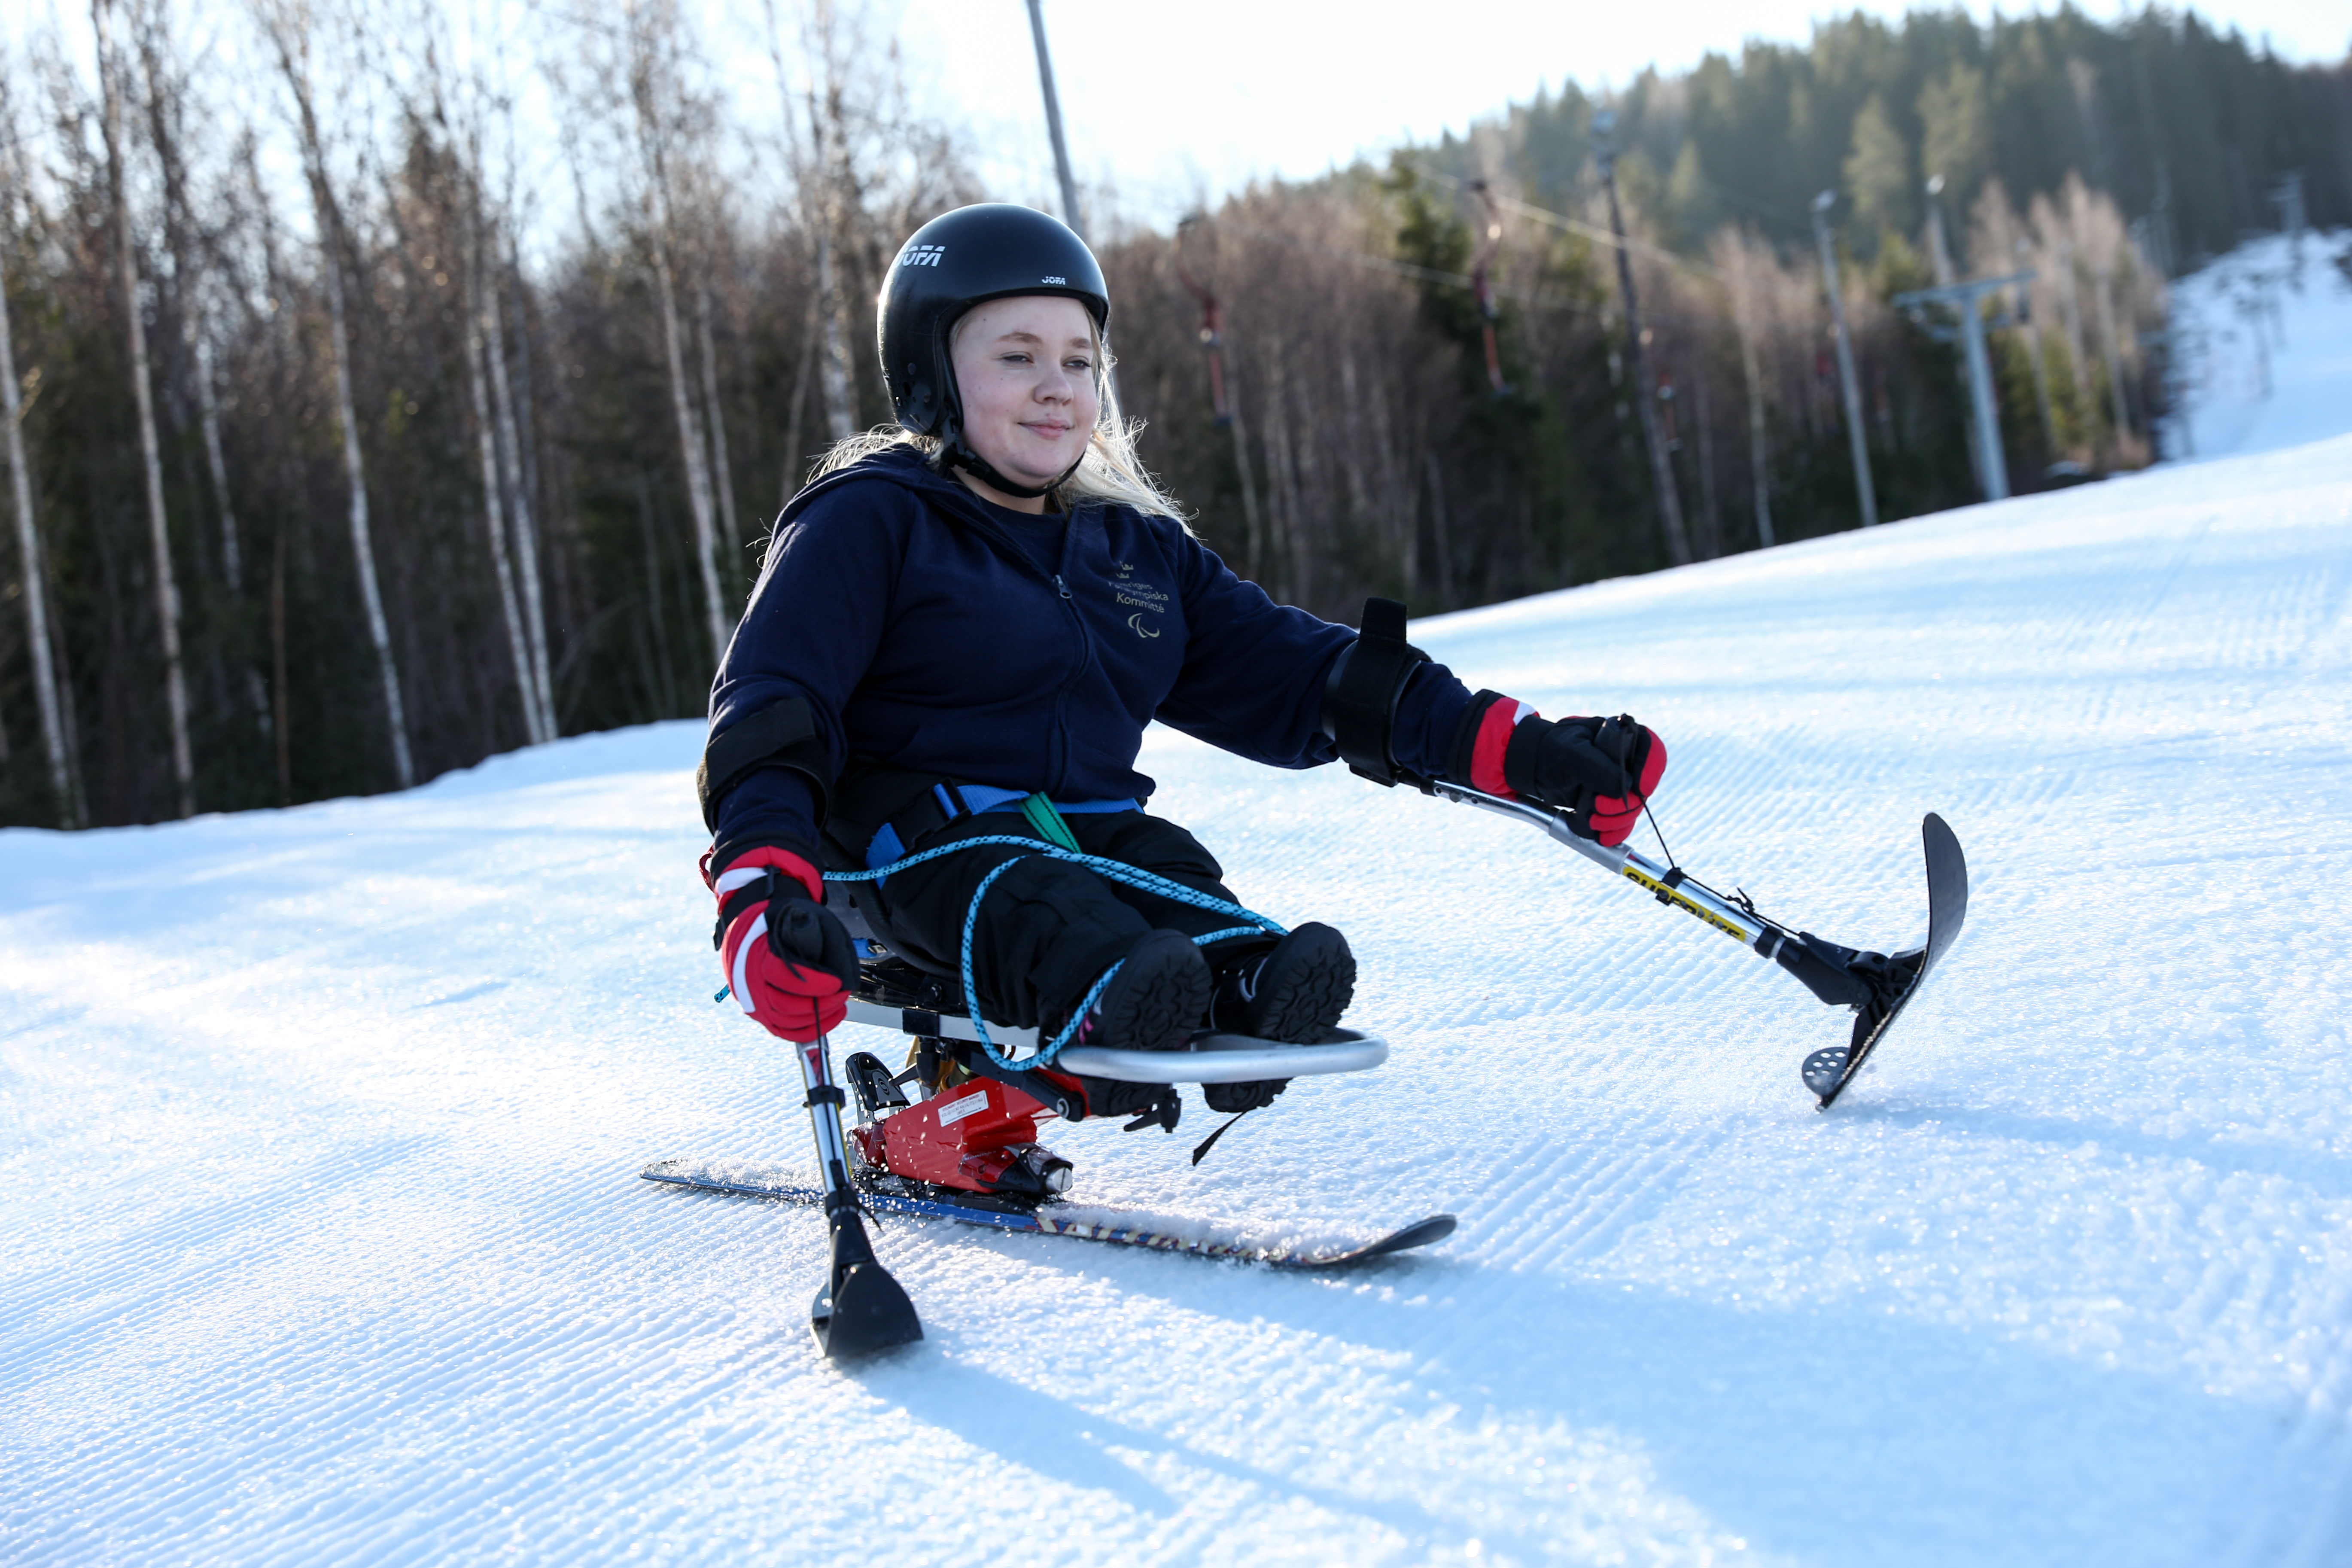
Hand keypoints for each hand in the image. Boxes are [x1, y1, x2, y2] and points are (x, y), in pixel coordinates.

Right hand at [710, 846, 857, 1041]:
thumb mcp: (806, 917)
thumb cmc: (782, 923)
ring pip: (785, 1022)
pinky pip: (783, 1031)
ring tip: (838, 1004)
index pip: (783, 975)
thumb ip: (824, 940)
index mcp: (758, 952)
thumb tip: (843, 974)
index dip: (814, 983)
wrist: (753, 929)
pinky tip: (830, 1017)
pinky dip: (808, 1030)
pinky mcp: (760, 1013)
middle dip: (820, 1003)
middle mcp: (750, 981)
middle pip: (784, 1005)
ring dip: (817, 1018)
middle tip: (841, 993)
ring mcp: (753, 1000)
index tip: (837, 982)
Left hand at [1455, 692, 1665, 847]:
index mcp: (1623, 740)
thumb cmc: (1551, 750)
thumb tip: (1624, 789)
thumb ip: (1598, 768)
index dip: (1651, 772)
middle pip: (1643, 790)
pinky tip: (1598, 834)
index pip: (1653, 752)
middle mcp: (1626, 764)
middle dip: (1622, 805)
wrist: (1532, 766)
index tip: (1639, 789)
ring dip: (1612, 821)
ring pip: (1632, 811)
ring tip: (1588, 816)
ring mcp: (1619, 786)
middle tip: (1596, 806)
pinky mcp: (1609, 806)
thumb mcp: (1572, 754)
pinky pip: (1621, 825)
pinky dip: (1611, 834)